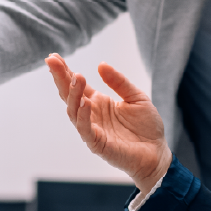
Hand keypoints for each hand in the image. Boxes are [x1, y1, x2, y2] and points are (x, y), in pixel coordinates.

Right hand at [45, 54, 171, 193]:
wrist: (157, 153)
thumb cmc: (146, 127)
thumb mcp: (136, 97)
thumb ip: (119, 82)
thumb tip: (101, 65)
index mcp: (98, 102)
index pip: (77, 85)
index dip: (64, 72)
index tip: (54, 57)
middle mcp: (91, 115)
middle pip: (69, 95)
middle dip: (60, 78)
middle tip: (52, 61)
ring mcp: (92, 130)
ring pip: (74, 111)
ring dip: (73, 94)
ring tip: (77, 76)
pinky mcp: (97, 144)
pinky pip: (85, 130)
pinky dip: (83, 116)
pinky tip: (85, 102)